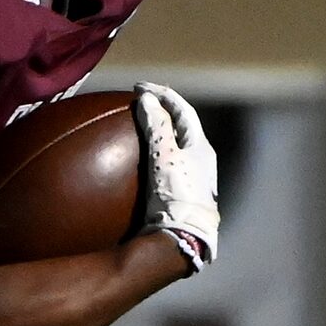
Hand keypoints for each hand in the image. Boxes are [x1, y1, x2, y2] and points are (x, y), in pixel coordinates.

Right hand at [132, 81, 218, 272]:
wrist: (181, 237)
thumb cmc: (176, 195)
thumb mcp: (165, 157)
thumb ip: (157, 127)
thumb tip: (146, 98)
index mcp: (201, 148)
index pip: (183, 111)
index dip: (163, 95)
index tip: (138, 88)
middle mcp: (199, 162)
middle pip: (179, 128)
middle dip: (159, 112)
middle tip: (137, 103)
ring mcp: (188, 180)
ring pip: (171, 147)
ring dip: (153, 134)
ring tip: (131, 129)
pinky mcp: (176, 196)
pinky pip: (159, 167)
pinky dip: (144, 158)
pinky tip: (124, 166)